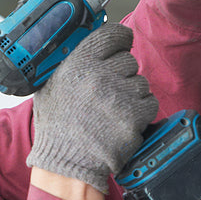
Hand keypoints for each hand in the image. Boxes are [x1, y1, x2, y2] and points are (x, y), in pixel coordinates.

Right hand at [26, 23, 158, 192]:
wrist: (65, 164)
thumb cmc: (57, 127)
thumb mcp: (50, 87)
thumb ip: (70, 64)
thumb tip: (92, 47)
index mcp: (77, 63)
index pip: (113, 35)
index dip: (121, 40)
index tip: (122, 46)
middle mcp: (99, 76)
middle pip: (129, 60)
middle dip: (123, 75)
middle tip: (109, 92)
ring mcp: (118, 97)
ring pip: (141, 82)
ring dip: (132, 95)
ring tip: (113, 110)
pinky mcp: (134, 117)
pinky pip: (150, 103)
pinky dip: (141, 112)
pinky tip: (123, 121)